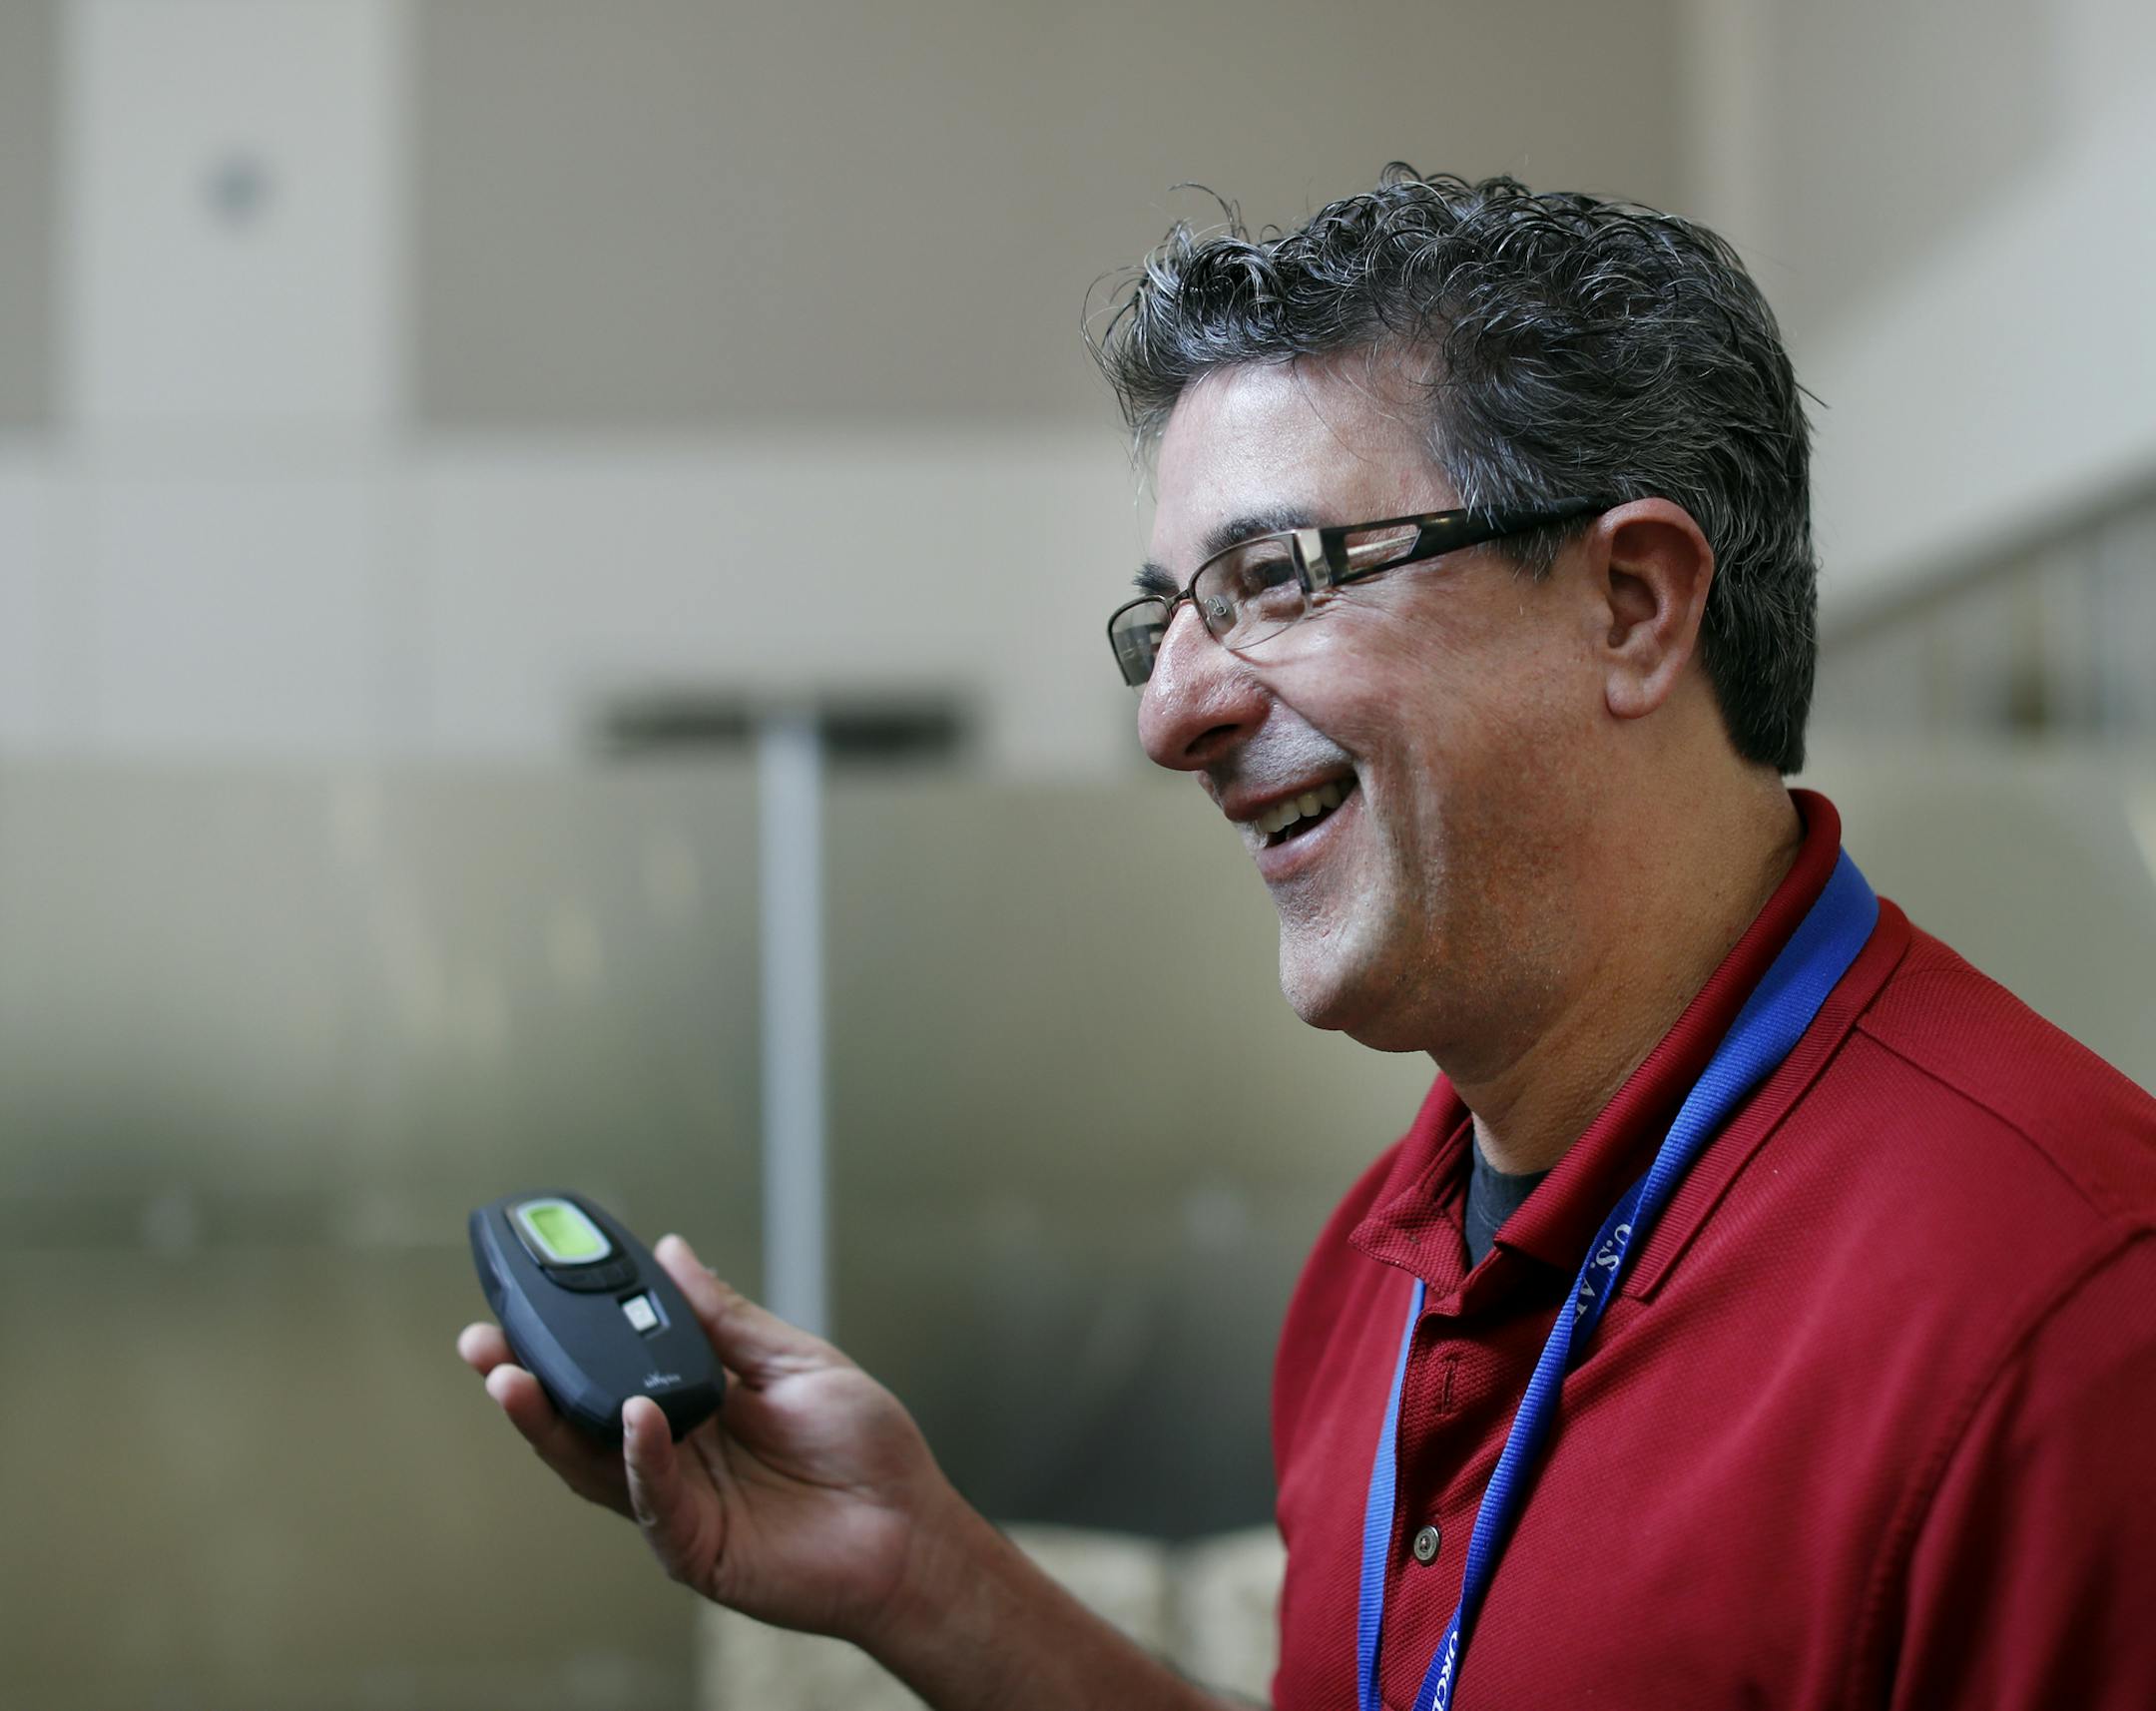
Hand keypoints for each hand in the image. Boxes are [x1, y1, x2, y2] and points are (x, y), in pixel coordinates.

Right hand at [457, 1234, 956, 1645]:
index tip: (526, 1293)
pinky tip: (634, 1418)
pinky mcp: (695, 1547)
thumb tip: (672, 1255)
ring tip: (512, 1377)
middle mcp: (675, 1454)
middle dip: (526, 1381)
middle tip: (483, 1342)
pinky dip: (640, 1458)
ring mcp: (679, 1503)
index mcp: (696, 1405)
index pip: (615, 1367)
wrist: (915, 1534)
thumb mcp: (796, 1361)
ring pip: (595, 1463)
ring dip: (550, 1422)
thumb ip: (726, 1318)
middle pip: (583, 1417)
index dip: (568, 1337)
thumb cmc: (867, 1452)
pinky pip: (654, 1501)